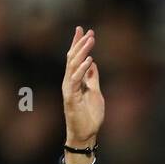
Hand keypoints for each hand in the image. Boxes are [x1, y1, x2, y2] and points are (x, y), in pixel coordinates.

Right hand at [62, 26, 103, 158]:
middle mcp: (69, 82)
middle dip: (80, 43)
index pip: (75, 58)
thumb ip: (92, 78)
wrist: (86, 134)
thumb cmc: (89, 115)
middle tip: (88, 31)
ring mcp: (69, 89)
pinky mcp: (70, 97)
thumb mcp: (95, 92)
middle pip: (73, 58)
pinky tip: (90, 60)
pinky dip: (82, 69)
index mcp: (75, 80)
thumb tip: (93, 63)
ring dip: (82, 52)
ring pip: (73, 65)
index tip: (83, 30)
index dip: (78, 43)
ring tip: (90, 40)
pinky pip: (76, 80)